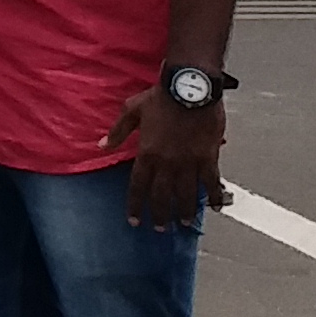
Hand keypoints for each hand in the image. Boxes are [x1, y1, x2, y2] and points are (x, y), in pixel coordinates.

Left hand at [107, 86, 229, 227]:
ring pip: (186, 194)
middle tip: (161, 229)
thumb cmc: (160, 97)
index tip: (135, 220)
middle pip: (162, 196)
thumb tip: (101, 145)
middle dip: (160, 215)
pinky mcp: (208, 157)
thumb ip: (117, 131)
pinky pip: (211, 182)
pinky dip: (213, 196)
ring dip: (184, 211)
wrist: (189, 87)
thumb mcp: (132, 110)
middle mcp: (167, 162)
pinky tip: (214, 208)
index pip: (138, 186)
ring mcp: (189, 161)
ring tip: (184, 223)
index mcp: (147, 153)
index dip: (136, 205)